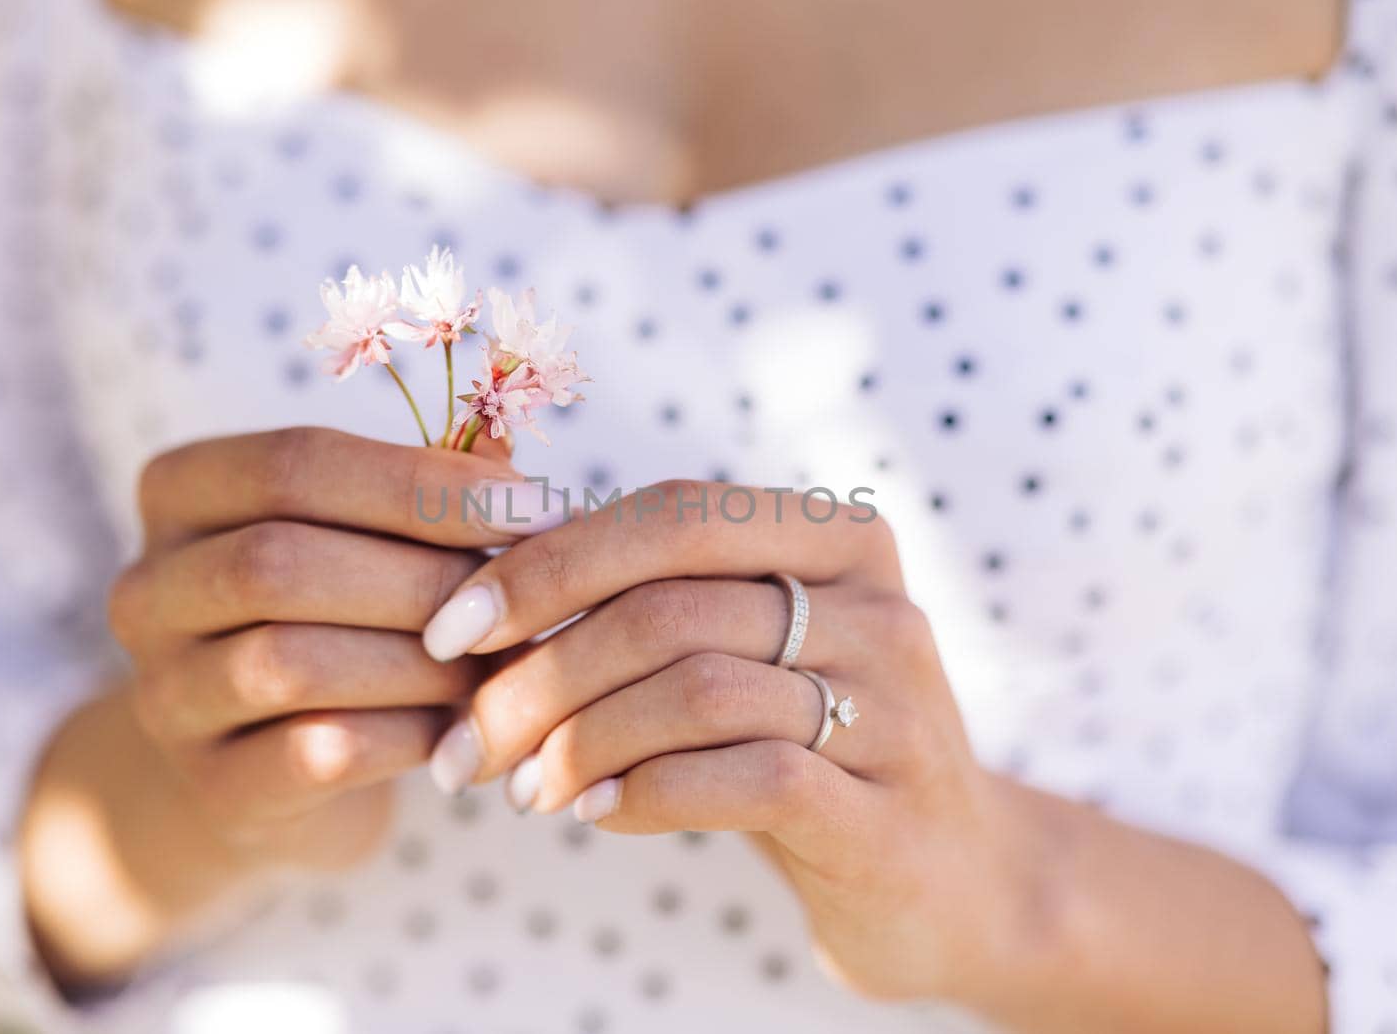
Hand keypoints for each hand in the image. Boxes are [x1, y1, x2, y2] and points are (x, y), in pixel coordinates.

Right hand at [25, 427, 540, 985]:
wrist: (276, 767)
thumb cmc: (343, 615)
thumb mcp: (370, 536)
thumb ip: (430, 492)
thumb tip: (515, 467)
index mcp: (183, 492)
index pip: (293, 462)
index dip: (422, 483)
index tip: (535, 505)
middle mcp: (148, 589)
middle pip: (277, 561)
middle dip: (422, 578)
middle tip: (522, 598)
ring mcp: (166, 695)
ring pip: (288, 664)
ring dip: (418, 663)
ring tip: (501, 664)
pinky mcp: (213, 785)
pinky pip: (313, 752)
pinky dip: (407, 735)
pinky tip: (462, 727)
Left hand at [415, 479, 1032, 1003]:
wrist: (948, 882)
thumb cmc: (806, 747)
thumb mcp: (744, 652)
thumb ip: (651, 595)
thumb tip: (481, 570)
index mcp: (837, 536)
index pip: (670, 514)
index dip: (546, 564)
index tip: (448, 630)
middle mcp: (879, 605)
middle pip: (669, 606)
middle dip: (540, 673)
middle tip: (467, 743)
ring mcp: (896, 708)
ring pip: (699, 690)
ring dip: (580, 741)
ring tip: (521, 789)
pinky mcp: (889, 812)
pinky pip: (750, 778)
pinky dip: (648, 793)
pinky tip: (595, 814)